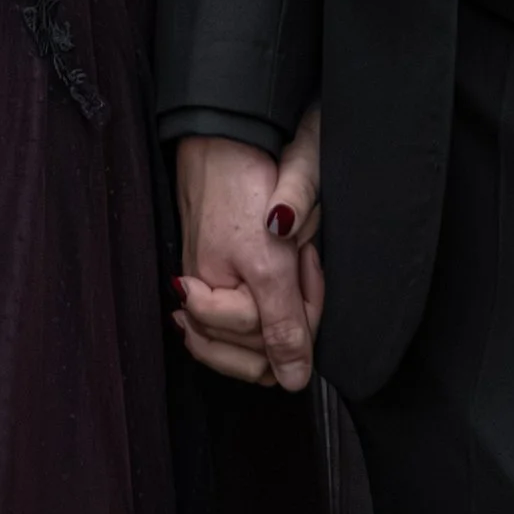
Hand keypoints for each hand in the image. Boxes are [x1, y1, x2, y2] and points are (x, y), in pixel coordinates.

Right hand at [172, 109, 323, 391]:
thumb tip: (290, 382)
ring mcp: (213, 284)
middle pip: (260, 350)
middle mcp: (207, 300)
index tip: (306, 263)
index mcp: (210, 301)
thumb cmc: (242, 189)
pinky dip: (284, 285)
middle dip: (293, 312)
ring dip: (290, 298)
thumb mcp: (269, 262)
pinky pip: (257, 302)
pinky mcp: (223, 266)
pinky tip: (293, 263)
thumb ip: (281, 324)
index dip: (302, 313)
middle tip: (303, 262)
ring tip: (298, 258)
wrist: (227, 131)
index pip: (268, 350)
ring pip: (260, 330)